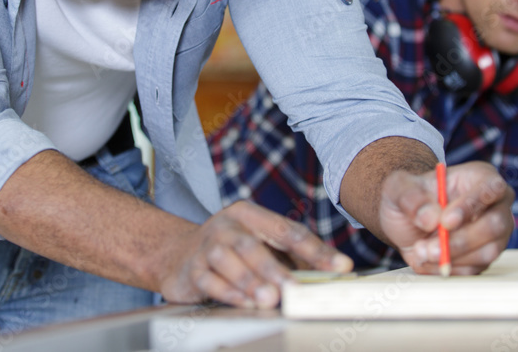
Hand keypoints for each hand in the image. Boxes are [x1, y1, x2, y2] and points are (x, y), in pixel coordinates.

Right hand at [157, 200, 352, 308]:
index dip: (316, 250)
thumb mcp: (260, 243)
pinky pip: (209, 281)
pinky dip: (228, 293)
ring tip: (268, 298)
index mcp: (251, 214)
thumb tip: (331, 273)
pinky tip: (244, 303)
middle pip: (253, 245)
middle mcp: (227, 225)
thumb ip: (291, 257)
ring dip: (250, 281)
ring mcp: (207, 246)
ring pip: (228, 261)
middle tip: (295, 288)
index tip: (340, 267)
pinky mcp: (192, 269)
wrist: (176, 254)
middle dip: (276, 269)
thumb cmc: (231, 250)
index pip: (288, 231)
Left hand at [377, 162, 513, 275]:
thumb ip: (411, 198)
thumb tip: (430, 218)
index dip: (471, 206)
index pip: (492, 188)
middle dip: (461, 239)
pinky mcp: (483, 258)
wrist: (406, 220)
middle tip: (430, 247)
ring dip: (451, 256)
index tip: (445, 221)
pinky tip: (426, 259)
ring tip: (421, 251)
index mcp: (481, 178)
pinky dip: (446, 267)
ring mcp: (493, 235)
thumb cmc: (410, 196)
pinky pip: (473, 270)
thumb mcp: (399, 187)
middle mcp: (495, 206)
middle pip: (495, 224)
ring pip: (487, 252)